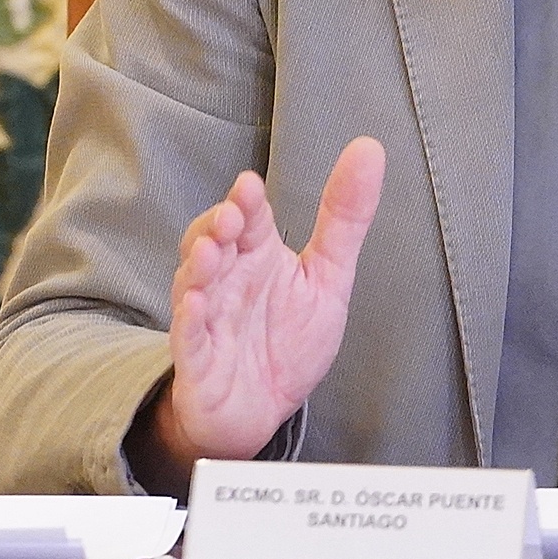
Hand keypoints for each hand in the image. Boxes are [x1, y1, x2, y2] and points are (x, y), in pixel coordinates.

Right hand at [131, 139, 385, 493]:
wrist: (264, 410)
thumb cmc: (288, 339)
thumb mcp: (329, 277)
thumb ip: (346, 217)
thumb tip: (369, 149)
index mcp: (257, 254)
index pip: (249, 218)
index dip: (245, 201)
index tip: (249, 186)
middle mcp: (226, 278)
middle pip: (210, 241)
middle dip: (215, 226)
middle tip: (231, 217)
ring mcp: (207, 316)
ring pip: (191, 283)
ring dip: (197, 266)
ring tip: (210, 252)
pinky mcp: (196, 358)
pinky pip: (187, 337)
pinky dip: (189, 321)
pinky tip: (197, 306)